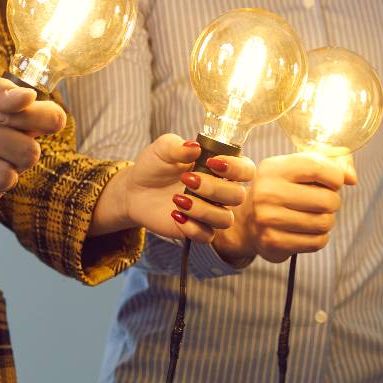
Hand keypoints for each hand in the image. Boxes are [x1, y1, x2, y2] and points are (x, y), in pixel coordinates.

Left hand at [89, 135, 255, 243]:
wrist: (135, 189)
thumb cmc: (155, 165)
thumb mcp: (162, 149)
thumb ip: (178, 146)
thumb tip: (194, 147)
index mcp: (221, 168)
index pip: (247, 170)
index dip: (237, 168)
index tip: (213, 163)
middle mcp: (221, 191)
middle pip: (238, 196)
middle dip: (214, 189)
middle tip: (187, 180)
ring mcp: (211, 212)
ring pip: (225, 219)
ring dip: (203, 210)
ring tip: (178, 199)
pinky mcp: (198, 229)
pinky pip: (207, 236)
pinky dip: (192, 227)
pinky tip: (175, 215)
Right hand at [213, 152, 356, 263]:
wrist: (247, 220)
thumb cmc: (282, 189)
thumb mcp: (299, 168)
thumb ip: (332, 163)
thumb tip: (352, 178)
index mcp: (273, 168)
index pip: (318, 167)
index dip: (336, 176)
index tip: (334, 181)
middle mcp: (267, 192)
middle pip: (327, 200)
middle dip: (333, 201)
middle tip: (323, 202)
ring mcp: (268, 219)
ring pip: (325, 222)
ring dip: (327, 220)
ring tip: (315, 216)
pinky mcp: (273, 242)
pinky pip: (317, 242)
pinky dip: (320, 237)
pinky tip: (308, 230)